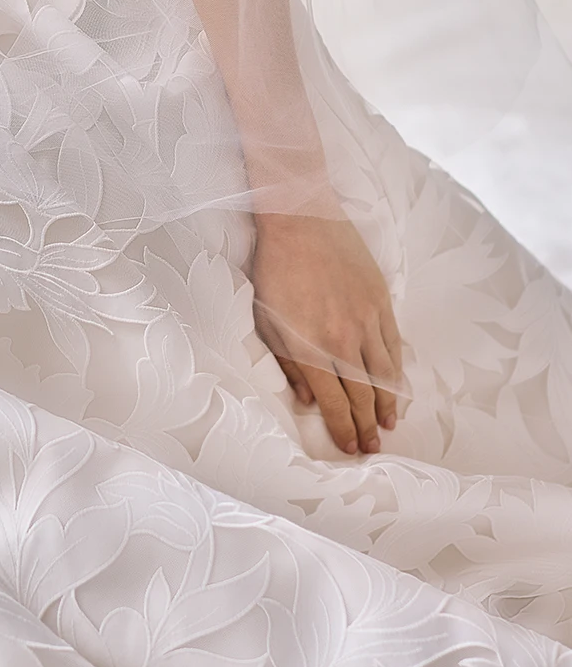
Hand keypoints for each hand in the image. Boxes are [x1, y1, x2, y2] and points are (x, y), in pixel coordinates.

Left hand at [249, 210, 402, 454]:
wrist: (300, 217)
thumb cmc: (275, 268)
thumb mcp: (268, 320)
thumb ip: (289, 364)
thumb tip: (306, 401)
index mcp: (312, 347)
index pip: (335, 402)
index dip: (344, 429)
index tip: (349, 448)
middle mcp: (344, 339)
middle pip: (364, 395)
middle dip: (368, 426)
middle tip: (373, 449)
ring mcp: (367, 320)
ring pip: (384, 374)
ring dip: (388, 404)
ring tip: (389, 425)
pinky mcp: (381, 300)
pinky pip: (395, 345)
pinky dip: (397, 370)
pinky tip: (397, 385)